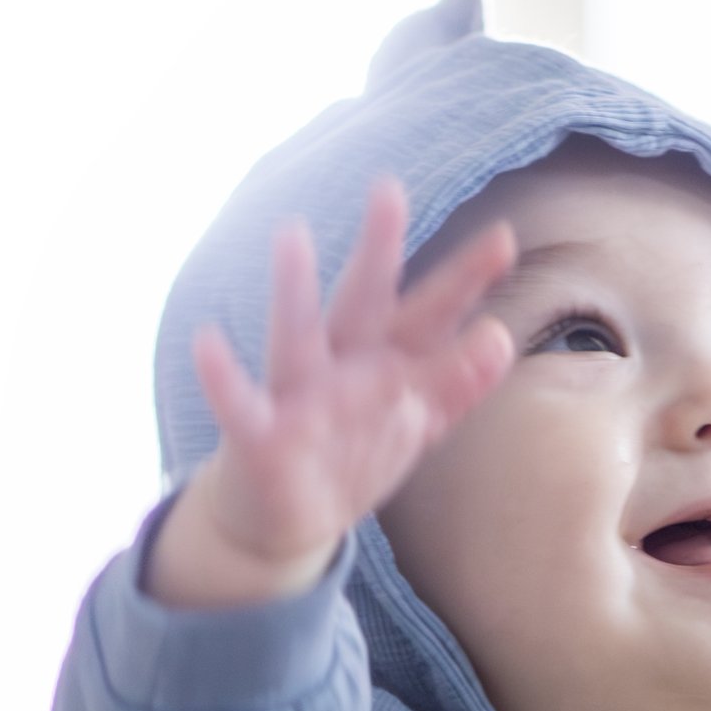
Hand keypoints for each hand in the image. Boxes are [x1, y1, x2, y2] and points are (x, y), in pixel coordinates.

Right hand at [148, 178, 516, 609]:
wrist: (285, 520)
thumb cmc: (351, 453)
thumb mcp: (411, 422)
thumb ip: (454, 384)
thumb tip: (501, 336)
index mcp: (380, 363)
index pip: (427, 316)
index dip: (463, 282)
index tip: (505, 238)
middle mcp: (338, 367)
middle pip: (363, 304)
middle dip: (378, 252)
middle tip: (388, 190)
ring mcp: (296, 398)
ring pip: (296, 339)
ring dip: (294, 291)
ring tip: (290, 236)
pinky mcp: (260, 438)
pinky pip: (238, 406)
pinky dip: (222, 378)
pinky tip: (206, 342)